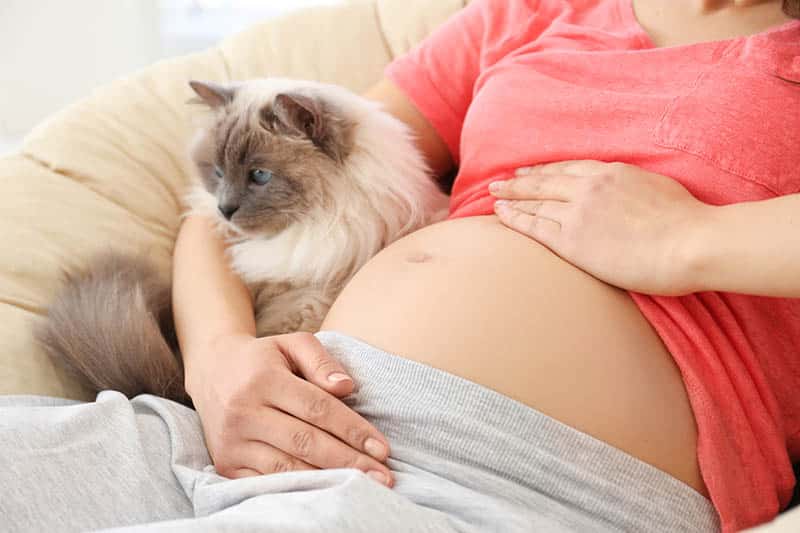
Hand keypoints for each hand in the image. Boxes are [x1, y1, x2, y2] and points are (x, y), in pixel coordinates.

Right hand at [185, 332, 392, 485]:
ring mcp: (232, 441)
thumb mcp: (292, 344)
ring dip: (328, 480)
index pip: (317, 408)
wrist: (211, 371)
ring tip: (363, 486)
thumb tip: (347, 388)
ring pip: (287, 467)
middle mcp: (244, 412)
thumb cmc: (262, 358)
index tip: (382, 448)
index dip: (352, 430)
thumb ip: (321, 360)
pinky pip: (267, 482)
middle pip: (306, 442)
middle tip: (383, 476)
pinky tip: (326, 492)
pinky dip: (298, 489)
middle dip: (348, 461)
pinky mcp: (225, 463)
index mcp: (263, 379)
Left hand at [490, 160, 710, 294]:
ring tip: (493, 198)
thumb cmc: (686, 222)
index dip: (545, 170)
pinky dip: (515, 219)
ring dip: (511, 199)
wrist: (690, 242)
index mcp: (612, 173)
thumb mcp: (657, 188)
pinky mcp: (572, 240)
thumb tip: (628, 193)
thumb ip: (633, 187)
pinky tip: (500, 216)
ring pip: (535, 202)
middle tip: (499, 182)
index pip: (569, 168)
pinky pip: (535, 226)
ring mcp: (578, 213)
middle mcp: (589, 188)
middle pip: (545, 181)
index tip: (528, 172)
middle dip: (519, 182)